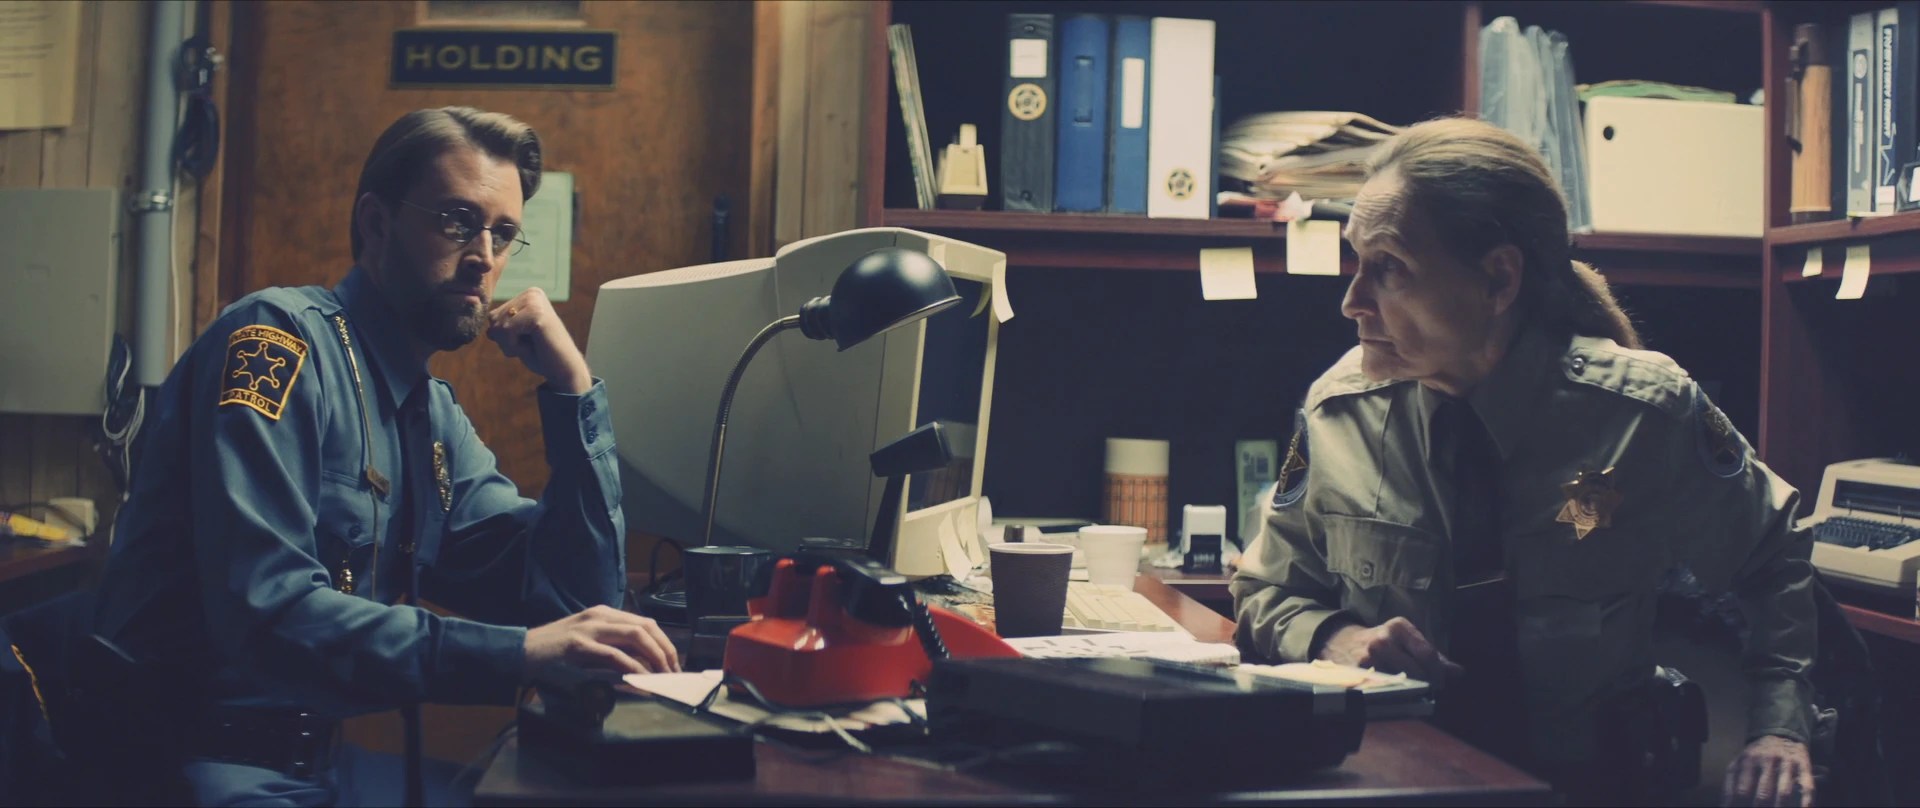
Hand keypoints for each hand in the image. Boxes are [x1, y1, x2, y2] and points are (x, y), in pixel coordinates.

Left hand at [489, 288, 591, 393]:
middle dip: (506, 340)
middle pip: (493, 319)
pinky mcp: (536, 314)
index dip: (505, 336)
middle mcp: (532, 294)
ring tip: (533, 345)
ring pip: (498, 326)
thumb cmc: (540, 354)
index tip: (527, 340)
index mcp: (529, 295)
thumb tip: (486, 326)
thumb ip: (500, 324)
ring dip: (511, 344)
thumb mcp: (516, 334)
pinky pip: (506, 331)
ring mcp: (535, 302)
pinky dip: (514, 346)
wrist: (565, 370)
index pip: (493, 316)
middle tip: (531, 344)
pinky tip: (533, 347)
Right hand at [525, 605, 680, 678]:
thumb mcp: (588, 645)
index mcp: (604, 614)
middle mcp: (600, 616)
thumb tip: (641, 667)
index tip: (673, 663)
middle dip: (665, 650)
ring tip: (662, 676)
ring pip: (635, 636)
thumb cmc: (554, 652)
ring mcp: (590, 628)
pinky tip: (641, 680)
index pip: (645, 623)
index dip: (664, 642)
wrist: (520, 651)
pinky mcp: (579, 644)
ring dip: (654, 657)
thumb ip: (612, 650)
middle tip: (673, 672)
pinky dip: (632, 668)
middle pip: (646, 627)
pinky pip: (614, 655)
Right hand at [1318, 616, 1464, 683]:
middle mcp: (1383, 639)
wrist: (1340, 642)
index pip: (1427, 653)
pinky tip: (1392, 695)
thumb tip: (1459, 672)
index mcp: (1399, 627)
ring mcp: (1368, 656)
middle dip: (1426, 685)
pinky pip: (1382, 689)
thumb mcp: (1406, 641)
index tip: (1442, 684)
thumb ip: (1432, 656)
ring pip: (1400, 683)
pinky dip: (1391, 695)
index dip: (1439, 673)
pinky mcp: (1357, 672)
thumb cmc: (1382, 643)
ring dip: (1409, 693)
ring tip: (1411, 694)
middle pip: (1415, 671)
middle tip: (1429, 692)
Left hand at [1721, 735, 1812, 806]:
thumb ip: (1731, 783)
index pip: (1741, 790)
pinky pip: (1806, 788)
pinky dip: (1805, 803)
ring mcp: (1787, 763)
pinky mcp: (1804, 766)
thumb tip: (1725, 805)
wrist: (1780, 734)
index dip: (1739, 806)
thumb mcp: (1739, 763)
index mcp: (1748, 761)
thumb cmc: (1756, 756)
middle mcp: (1768, 761)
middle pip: (1763, 793)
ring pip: (1784, 792)